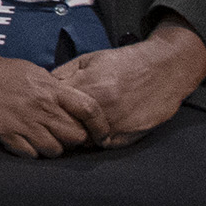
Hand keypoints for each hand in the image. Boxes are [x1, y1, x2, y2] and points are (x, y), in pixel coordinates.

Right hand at [0, 28, 92, 155]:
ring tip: (42, 139)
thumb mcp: (31, 71)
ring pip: (54, 150)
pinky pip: (30, 155)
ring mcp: (23, 122)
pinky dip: (30, 152)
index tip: (100, 133)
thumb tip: (69, 102)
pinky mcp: (5, 134)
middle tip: (64, 136)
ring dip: (51, 148)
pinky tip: (23, 142)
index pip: (89, 109)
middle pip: (75, 136)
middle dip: (74, 139)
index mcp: (50, 88)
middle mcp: (40, 107)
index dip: (100, 125)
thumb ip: (53, 88)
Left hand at [54, 25, 205, 146]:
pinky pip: (107, 145)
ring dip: (79, 136)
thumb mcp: (88, 59)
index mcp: (88, 87)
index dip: (48, 110)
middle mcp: (102, 108)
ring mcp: (118, 124)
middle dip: (60, 127)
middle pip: (68, 128)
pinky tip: (98, 131)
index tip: (46, 110)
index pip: (55, 108)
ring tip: (78, 127)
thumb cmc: (122, 62)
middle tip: (59, 123)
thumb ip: (63, 73)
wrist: (163, 67)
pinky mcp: (132, 135)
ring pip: (86, 141)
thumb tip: (42, 87)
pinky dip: (100, 141)